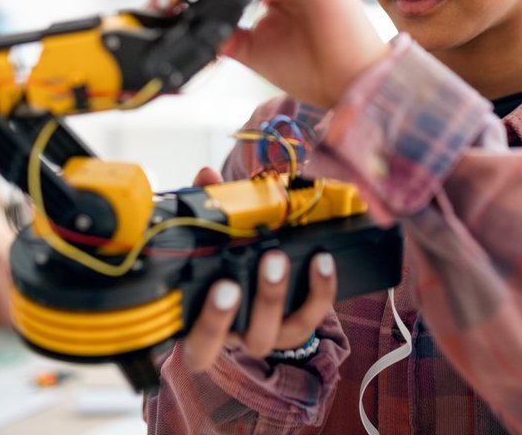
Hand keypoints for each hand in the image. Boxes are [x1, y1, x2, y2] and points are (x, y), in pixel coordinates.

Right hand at [180, 167, 337, 371]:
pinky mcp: (298, 328)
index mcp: (204, 328)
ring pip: (275, 333)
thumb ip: (209, 212)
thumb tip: (206, 176)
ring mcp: (269, 335)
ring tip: (278, 257)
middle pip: (243, 339)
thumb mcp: (214, 243)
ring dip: (277, 294)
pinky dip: (320, 289)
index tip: (219, 288)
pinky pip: (312, 316)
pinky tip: (322, 259)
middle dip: (245, 307)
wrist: (260, 293)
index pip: (199, 345)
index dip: (207, 326)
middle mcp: (237, 338)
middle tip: (245, 275)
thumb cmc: (228, 266)